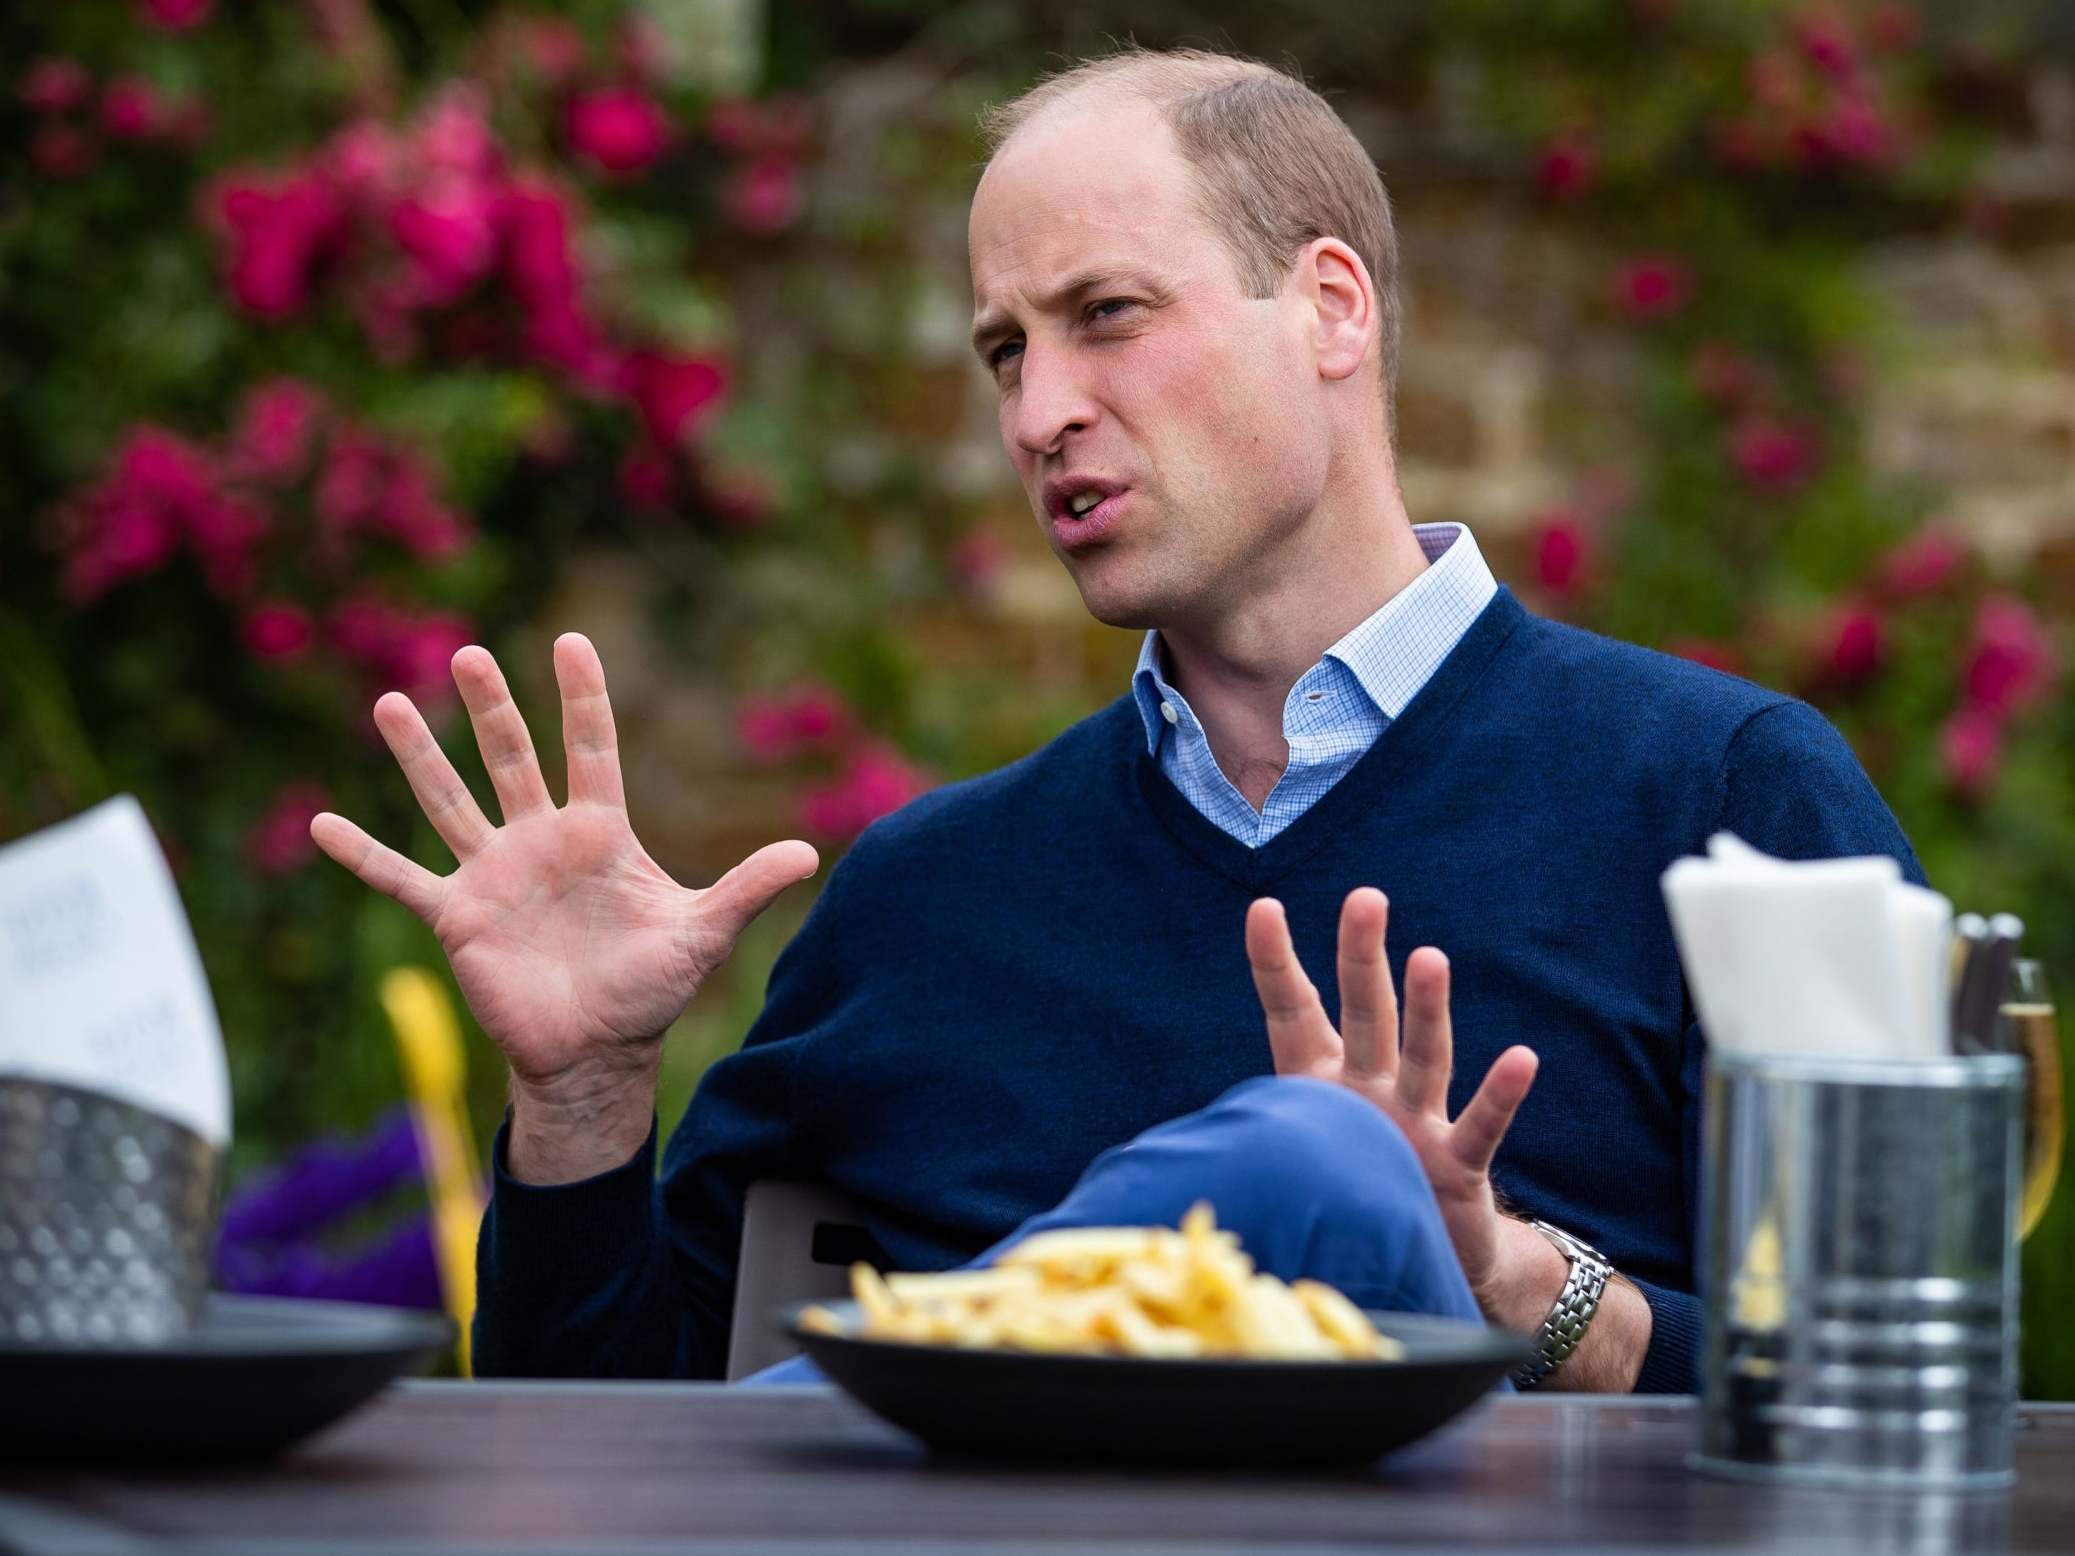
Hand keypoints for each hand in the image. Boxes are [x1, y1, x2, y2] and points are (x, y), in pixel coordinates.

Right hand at [312, 633, 818, 1125]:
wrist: (598, 1053)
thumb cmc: (651, 989)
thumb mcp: (703, 933)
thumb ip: (747, 887)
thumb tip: (810, 852)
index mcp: (599, 833)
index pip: (591, 749)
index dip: (582, 698)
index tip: (571, 641)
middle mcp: (541, 841)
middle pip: (512, 759)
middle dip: (491, 708)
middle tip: (467, 652)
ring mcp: (495, 874)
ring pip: (450, 801)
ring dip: (419, 756)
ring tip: (388, 703)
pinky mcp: (458, 916)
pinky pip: (401, 879)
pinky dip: (362, 855)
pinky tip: (320, 824)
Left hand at [1244, 888, 1537, 1300]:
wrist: (1418, 1260)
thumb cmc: (1345, 1196)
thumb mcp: (1287, 1163)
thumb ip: (1246, 1144)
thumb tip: (1159, 1157)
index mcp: (1319, 1084)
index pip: (1294, 1012)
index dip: (1276, 964)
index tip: (1263, 908)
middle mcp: (1370, 1090)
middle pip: (1366, 1014)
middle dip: (1362, 957)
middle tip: (1365, 897)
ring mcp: (1417, 1124)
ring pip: (1423, 1057)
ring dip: (1428, 1010)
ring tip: (1430, 958)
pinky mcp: (1459, 1169)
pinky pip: (1482, 1128)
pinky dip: (1500, 1096)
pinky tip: (1520, 1058)